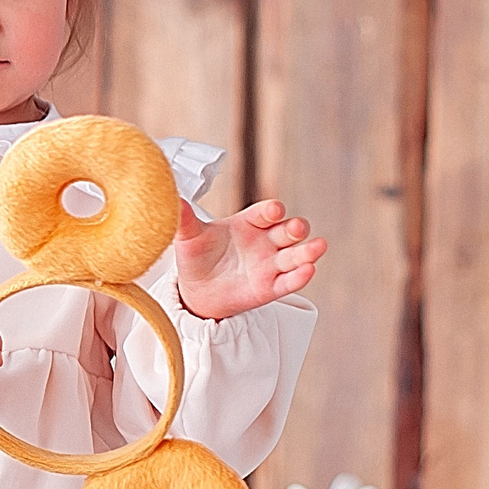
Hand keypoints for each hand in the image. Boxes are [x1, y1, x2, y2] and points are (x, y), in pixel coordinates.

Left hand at [173, 198, 325, 319]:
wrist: (196, 290)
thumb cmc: (197, 257)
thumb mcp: (188, 237)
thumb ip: (184, 219)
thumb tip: (171, 199)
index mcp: (248, 223)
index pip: (265, 213)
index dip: (272, 210)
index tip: (274, 210)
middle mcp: (265, 241)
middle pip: (287, 232)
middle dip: (295, 228)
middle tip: (296, 228)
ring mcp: (270, 265)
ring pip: (295, 256)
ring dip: (308, 251)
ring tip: (318, 247)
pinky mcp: (271, 287)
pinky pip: (289, 282)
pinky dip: (300, 276)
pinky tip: (308, 270)